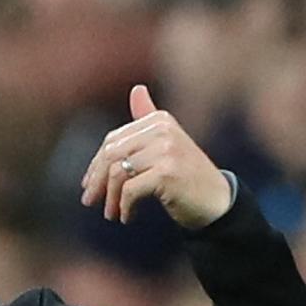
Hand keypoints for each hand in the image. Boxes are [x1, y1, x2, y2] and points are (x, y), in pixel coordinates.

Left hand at [80, 85, 231, 228]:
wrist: (217, 201)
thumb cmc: (187, 176)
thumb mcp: (166, 144)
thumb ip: (148, 119)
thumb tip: (136, 89)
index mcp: (159, 120)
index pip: (113, 140)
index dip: (95, 165)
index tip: (88, 185)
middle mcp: (163, 130)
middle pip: (111, 155)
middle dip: (96, 181)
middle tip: (89, 202)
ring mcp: (166, 150)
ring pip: (117, 173)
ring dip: (110, 199)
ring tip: (111, 214)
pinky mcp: (167, 172)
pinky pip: (130, 190)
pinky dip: (124, 207)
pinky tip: (127, 217)